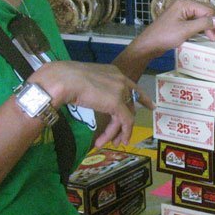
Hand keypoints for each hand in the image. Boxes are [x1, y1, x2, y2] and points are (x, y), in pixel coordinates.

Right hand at [36, 62, 152, 146]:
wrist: (63, 80)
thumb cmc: (65, 78)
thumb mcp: (84, 81)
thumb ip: (91, 88)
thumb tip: (85, 95)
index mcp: (113, 72)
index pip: (132, 87)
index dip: (142, 98)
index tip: (150, 106)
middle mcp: (121, 80)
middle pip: (129, 105)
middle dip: (125, 123)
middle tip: (120, 137)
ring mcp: (121, 91)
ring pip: (126, 116)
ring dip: (118, 132)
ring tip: (111, 143)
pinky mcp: (118, 103)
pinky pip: (125, 122)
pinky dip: (122, 133)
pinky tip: (116, 141)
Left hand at [135, 0, 214, 56]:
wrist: (149, 44)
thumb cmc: (165, 36)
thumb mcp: (186, 30)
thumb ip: (204, 24)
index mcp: (185, 4)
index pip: (206, 10)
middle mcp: (183, 5)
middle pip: (204, 13)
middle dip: (213, 25)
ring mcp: (180, 12)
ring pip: (200, 18)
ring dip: (208, 27)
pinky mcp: (178, 20)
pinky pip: (193, 22)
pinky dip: (200, 28)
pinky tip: (206, 35)